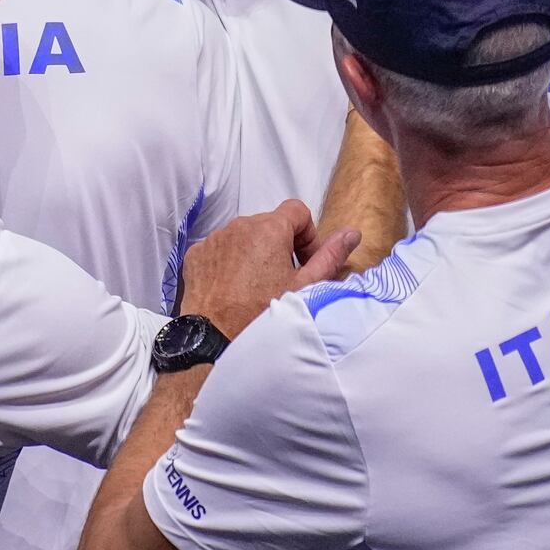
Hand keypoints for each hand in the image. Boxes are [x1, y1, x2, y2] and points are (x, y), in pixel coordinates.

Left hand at [179, 200, 359, 336]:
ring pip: (244, 236)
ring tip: (257, 286)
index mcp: (270, 229)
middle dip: (282, 245)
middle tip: (284, 278)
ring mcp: (215, 239)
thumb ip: (331, 256)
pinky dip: (230, 261)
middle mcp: (240, 226)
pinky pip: (220, 248)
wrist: (214, 339)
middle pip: (270, 224)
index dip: (307, 234)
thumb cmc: (261, 314)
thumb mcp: (305, 288)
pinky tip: (235, 287)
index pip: (297, 211)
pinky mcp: (197, 254)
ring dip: (255, 253)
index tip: (305, 260)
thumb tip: (352, 233)